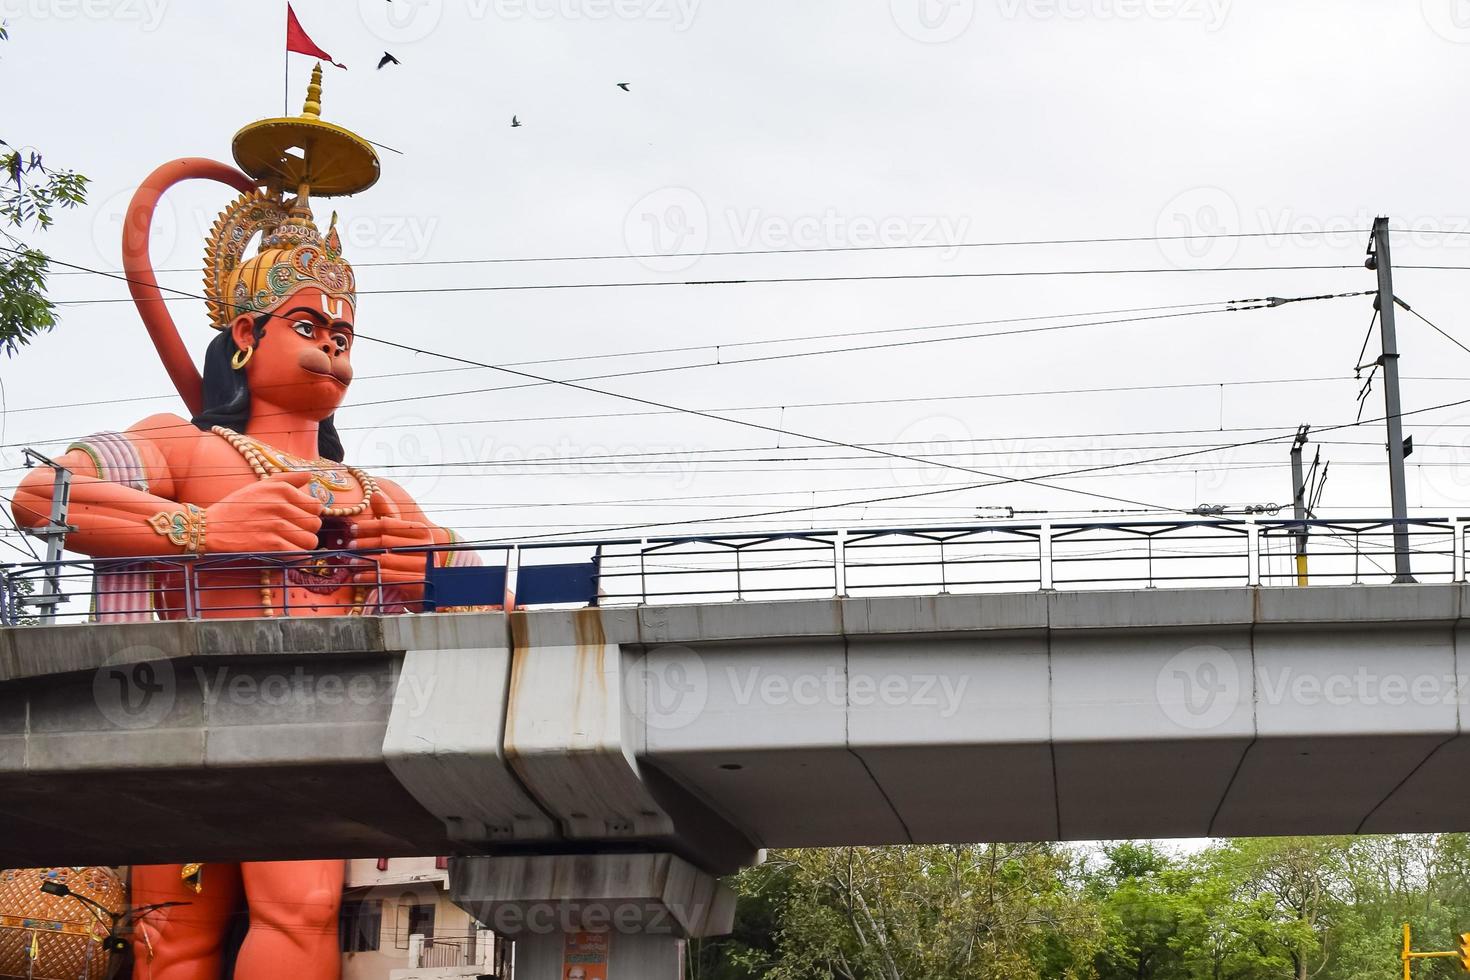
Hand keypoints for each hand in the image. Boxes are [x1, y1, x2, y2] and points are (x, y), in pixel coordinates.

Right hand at [204, 471, 323, 553]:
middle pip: (315, 523)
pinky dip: (296, 556)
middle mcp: (280, 505)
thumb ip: (287, 479)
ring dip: (303, 545)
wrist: (209, 528)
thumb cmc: (236, 507)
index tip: (299, 519)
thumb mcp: (259, 486)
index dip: (310, 514)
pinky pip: (299, 554)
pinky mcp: (270, 545)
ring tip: (290, 543)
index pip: (316, 505)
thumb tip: (309, 475)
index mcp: (281, 489)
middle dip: (308, 530)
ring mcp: (275, 525)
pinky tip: (286, 553)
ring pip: (310, 540)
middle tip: (294, 532)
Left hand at [350, 491, 435, 584]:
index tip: (352, 528)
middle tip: (348, 545)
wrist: (431, 584)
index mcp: (421, 531)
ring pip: (384, 560)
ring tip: (349, 561)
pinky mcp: (419, 583)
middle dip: (363, 543)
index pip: (389, 525)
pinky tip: (358, 576)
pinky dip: (370, 576)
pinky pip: (387, 577)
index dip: (368, 526)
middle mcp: (425, 546)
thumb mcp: (403, 535)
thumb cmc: (412, 556)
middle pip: (385, 541)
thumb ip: (389, 515)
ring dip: (363, 560)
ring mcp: (423, 565)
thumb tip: (374, 493)